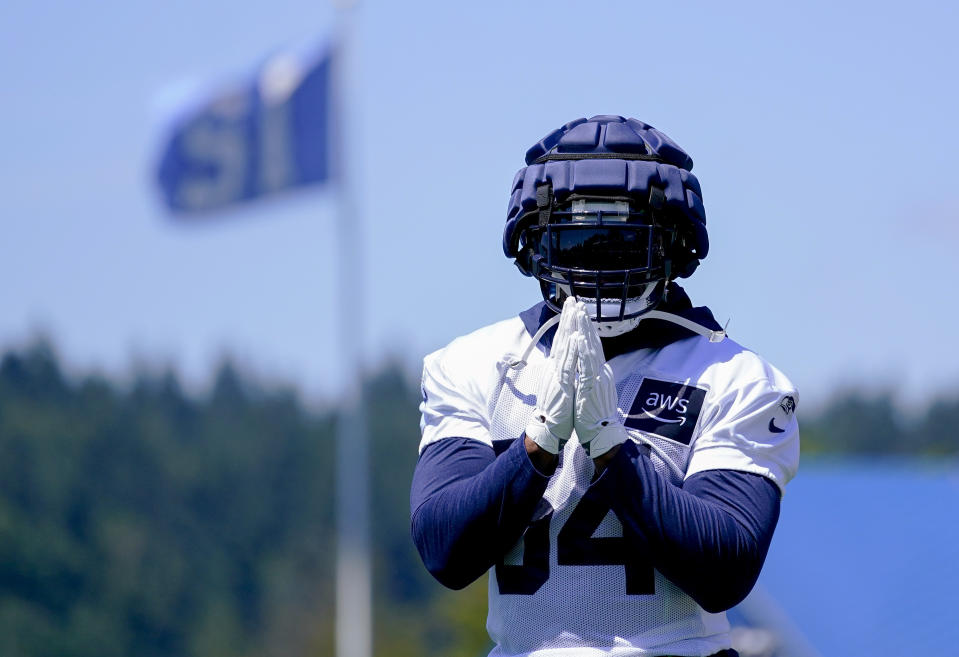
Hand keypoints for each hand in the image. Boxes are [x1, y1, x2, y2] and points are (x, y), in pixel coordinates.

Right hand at [525, 297, 581, 453]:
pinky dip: (571, 349)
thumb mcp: (561, 387)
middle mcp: (554, 367)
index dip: (567, 324)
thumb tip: (569, 363)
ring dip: (570, 327)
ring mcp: (556, 374)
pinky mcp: (560, 384)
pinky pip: (567, 363)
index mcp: (556, 368)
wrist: (547, 429)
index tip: (573, 309)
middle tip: (572, 299)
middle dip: (568, 318)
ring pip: (564, 346)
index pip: (563, 341)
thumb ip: (565, 373)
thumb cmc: (556, 411)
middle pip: (562, 338)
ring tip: (575, 309)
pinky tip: (575, 335)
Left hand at [573, 310, 626, 458]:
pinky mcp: (592, 385)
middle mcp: (601, 371)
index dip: (586, 329)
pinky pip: (587, 364)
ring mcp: (597, 377)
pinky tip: (580, 337)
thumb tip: (588, 368)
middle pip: (593, 341)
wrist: (602, 434)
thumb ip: (591, 377)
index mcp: (599, 372)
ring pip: (590, 348)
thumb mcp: (592, 391)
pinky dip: (583, 350)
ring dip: (584, 329)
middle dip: (584, 322)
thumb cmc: (594, 416)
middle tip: (578, 303)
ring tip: (579, 312)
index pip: (592, 346)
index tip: (580, 313)